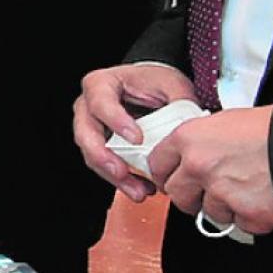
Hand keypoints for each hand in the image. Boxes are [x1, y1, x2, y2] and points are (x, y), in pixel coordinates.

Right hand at [72, 62, 198, 200]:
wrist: (150, 87)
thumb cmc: (154, 82)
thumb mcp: (170, 84)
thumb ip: (176, 102)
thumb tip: (186, 129)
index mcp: (101, 84)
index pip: (101, 103)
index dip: (116, 121)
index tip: (137, 138)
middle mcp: (88, 106)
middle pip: (86, 134)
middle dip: (104, 157)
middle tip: (123, 172)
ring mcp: (91, 128)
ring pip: (92, 156)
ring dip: (114, 176)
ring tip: (139, 190)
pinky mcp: (100, 147)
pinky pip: (104, 167)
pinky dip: (122, 180)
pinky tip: (141, 188)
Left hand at [148, 106, 272, 237]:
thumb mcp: (228, 122)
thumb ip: (204, 141)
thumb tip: (194, 156)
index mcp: (190, 138)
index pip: (157, 164)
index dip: (164, 174)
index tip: (169, 180)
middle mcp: (199, 165)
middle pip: (178, 195)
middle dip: (192, 197)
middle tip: (209, 192)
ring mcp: (221, 191)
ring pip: (210, 213)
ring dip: (227, 208)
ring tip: (248, 189)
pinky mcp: (247, 212)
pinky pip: (241, 225)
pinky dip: (253, 218)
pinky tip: (264, 199)